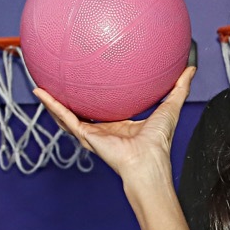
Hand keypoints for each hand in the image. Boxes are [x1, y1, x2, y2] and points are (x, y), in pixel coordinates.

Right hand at [33, 66, 196, 183]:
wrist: (147, 161)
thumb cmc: (159, 142)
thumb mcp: (169, 107)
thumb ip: (178, 88)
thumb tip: (190, 69)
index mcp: (118, 126)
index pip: (102, 109)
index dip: (95, 95)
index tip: (89, 80)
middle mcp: (101, 130)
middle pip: (79, 111)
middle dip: (68, 98)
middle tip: (57, 79)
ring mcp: (91, 133)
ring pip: (65, 115)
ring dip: (52, 101)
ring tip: (38, 86)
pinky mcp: (85, 135)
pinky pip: (64, 116)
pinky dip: (51, 104)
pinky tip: (39, 91)